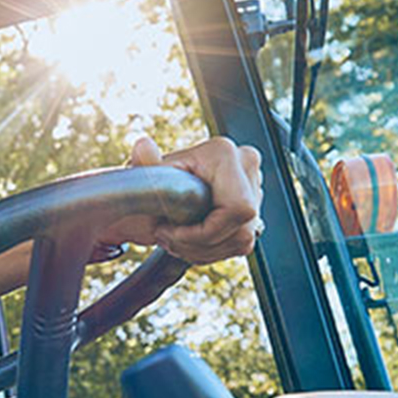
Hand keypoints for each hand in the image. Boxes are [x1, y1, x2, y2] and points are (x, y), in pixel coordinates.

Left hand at [100, 134, 263, 265]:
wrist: (166, 182)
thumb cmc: (157, 176)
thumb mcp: (150, 172)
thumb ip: (146, 163)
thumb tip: (142, 147)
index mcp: (226, 155)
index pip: (235, 208)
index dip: (205, 231)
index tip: (173, 233)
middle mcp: (247, 168)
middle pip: (239, 229)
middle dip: (200, 244)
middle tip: (169, 240)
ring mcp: (255, 190)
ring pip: (242, 240)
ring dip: (204, 250)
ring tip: (176, 243)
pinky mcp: (253, 211)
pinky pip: (241, 243)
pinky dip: (212, 250)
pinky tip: (191, 244)